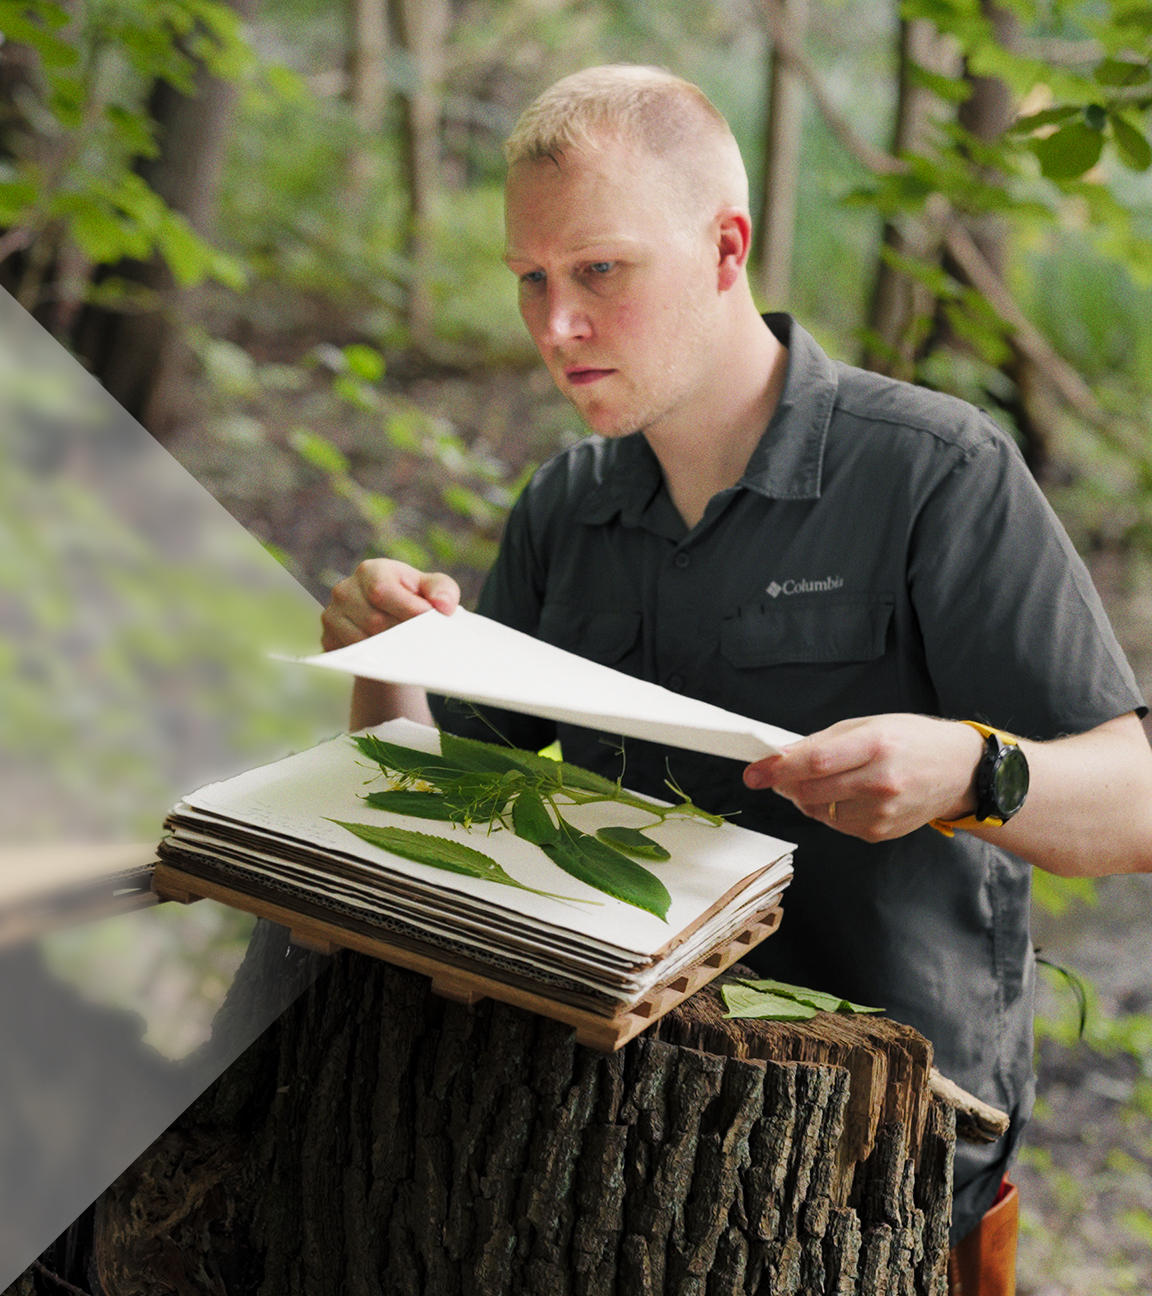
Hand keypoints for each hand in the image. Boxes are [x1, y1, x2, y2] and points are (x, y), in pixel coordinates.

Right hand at [320, 559, 459, 651]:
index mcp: (371, 571)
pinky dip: (375, 660)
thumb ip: (443, 590)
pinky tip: (391, 659)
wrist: (391, 630)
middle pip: (374, 620)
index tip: (429, 621)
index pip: (382, 591)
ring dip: (390, 650)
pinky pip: (352, 656)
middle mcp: (345, 590)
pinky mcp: (329, 640)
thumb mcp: (431, 590)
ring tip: (410, 650)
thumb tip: (444, 606)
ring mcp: (332, 616)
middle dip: (402, 633)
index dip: (407, 608)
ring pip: (363, 642)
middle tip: (423, 641)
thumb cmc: (412, 601)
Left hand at [742, 714, 984, 841]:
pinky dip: (828, 810)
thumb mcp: (869, 725)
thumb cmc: (912, 741)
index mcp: (876, 745)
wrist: (960, 771)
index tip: (754, 772)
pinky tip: (845, 795)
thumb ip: (823, 742)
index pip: (816, 761)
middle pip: (811, 791)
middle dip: (786, 784)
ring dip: (807, 798)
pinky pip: (835, 824)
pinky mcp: (880, 832)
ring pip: (818, 811)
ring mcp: (882, 812)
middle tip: (781, 775)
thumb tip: (781, 756)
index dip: (779, 768)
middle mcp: (881, 782)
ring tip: (826, 780)